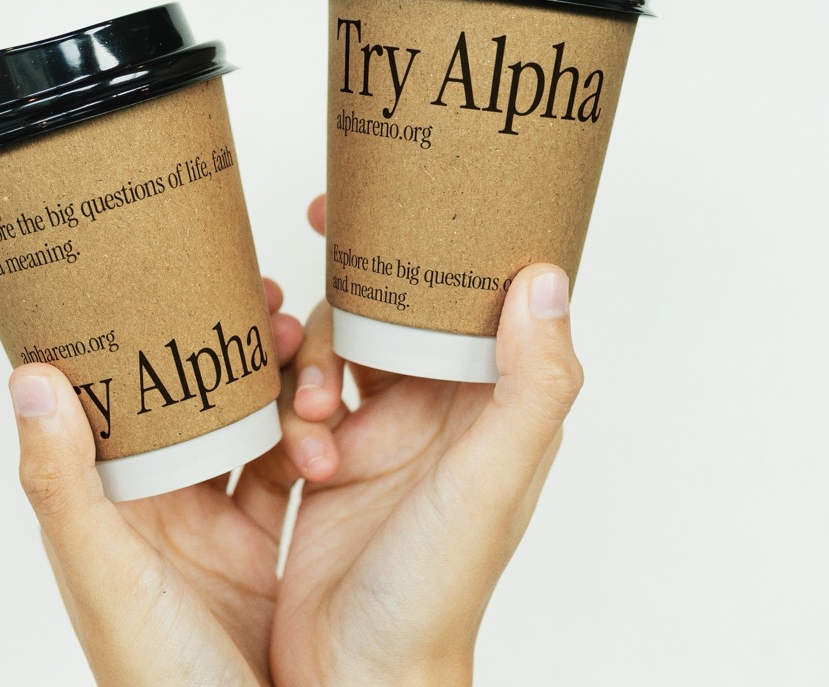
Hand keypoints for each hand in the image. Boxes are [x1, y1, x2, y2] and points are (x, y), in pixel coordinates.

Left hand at [7, 279, 305, 686]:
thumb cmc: (155, 678)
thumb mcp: (105, 576)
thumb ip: (64, 486)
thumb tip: (27, 376)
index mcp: (111, 505)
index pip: (121, 396)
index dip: (148, 337)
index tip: (183, 279)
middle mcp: (160, 507)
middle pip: (191, 401)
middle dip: (226, 345)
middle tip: (266, 300)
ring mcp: (215, 525)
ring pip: (243, 425)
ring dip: (272, 382)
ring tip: (301, 344)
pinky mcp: (264, 545)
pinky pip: (286, 467)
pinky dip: (307, 432)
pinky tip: (328, 408)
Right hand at [265, 195, 581, 686]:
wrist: (356, 680)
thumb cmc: (436, 591)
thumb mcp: (489, 481)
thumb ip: (529, 386)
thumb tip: (546, 277)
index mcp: (489, 408)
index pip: (476, 298)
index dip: (443, 239)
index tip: (399, 191)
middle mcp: (436, 415)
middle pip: (396, 311)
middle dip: (357, 273)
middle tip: (318, 223)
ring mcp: (377, 439)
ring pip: (337, 350)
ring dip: (314, 360)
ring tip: (313, 411)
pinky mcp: (322, 464)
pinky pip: (294, 399)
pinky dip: (283, 406)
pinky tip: (290, 443)